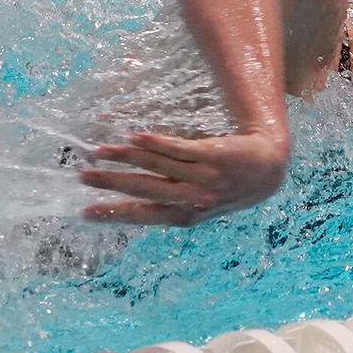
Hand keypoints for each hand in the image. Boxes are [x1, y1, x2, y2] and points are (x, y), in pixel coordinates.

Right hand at [79, 130, 289, 226]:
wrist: (269, 168)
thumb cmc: (230, 187)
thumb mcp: (201, 204)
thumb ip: (170, 203)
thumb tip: (131, 201)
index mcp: (187, 216)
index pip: (144, 215)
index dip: (115, 214)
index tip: (87, 213)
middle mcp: (194, 199)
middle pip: (146, 190)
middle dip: (112, 184)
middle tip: (84, 178)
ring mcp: (205, 177)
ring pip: (158, 166)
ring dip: (126, 157)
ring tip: (101, 151)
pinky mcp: (213, 154)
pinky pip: (179, 148)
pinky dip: (155, 143)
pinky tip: (135, 136)